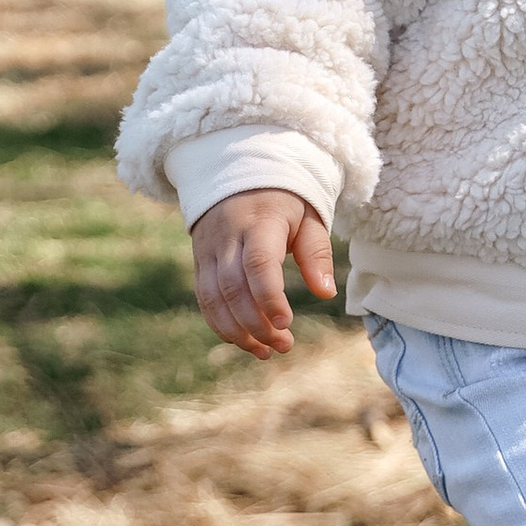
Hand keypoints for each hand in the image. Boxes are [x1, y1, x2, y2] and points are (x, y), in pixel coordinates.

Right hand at [190, 187, 335, 357]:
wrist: (238, 174)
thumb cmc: (283, 201)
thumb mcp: (308, 216)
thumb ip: (316, 253)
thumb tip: (325, 293)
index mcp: (259, 221)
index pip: (258, 263)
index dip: (269, 297)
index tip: (286, 324)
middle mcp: (227, 236)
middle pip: (232, 287)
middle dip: (256, 323)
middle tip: (283, 345)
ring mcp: (209, 250)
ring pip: (213, 297)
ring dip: (237, 331)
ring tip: (265, 351)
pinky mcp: (200, 262)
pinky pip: (204, 299)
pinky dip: (221, 325)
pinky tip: (244, 341)